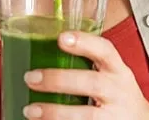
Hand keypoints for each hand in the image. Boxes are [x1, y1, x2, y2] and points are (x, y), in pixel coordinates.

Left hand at [22, 31, 148, 119]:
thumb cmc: (118, 94)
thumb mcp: (112, 73)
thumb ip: (88, 62)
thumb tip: (44, 48)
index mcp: (117, 70)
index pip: (105, 50)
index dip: (84, 42)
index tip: (61, 38)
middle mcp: (117, 91)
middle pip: (91, 83)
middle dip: (59, 80)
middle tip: (31, 77)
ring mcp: (113, 115)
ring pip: (85, 115)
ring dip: (55, 113)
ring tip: (30, 109)